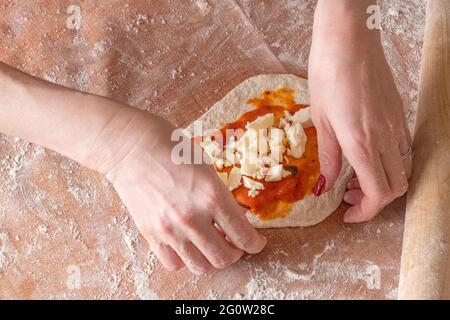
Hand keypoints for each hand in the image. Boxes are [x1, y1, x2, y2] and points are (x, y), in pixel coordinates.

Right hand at [90, 110, 265, 273]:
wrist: (131, 146)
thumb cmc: (171, 147)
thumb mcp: (207, 166)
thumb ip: (222, 196)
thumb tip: (236, 216)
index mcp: (212, 196)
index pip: (243, 235)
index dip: (255, 244)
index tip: (256, 243)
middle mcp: (192, 217)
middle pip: (224, 257)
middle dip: (236, 252)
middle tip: (234, 243)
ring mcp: (170, 229)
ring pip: (200, 266)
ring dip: (211, 259)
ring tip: (211, 245)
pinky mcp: (151, 234)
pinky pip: (173, 263)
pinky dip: (185, 260)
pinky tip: (187, 246)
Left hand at [309, 3, 411, 222]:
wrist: (349, 39)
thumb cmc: (327, 75)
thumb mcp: (321, 120)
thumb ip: (329, 156)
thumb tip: (327, 185)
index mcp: (361, 142)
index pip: (377, 193)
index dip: (365, 212)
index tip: (347, 216)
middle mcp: (384, 137)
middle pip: (395, 187)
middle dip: (372, 201)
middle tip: (347, 198)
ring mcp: (395, 124)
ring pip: (402, 170)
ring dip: (381, 183)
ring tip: (353, 179)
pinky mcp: (398, 113)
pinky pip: (402, 149)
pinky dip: (387, 164)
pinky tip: (365, 156)